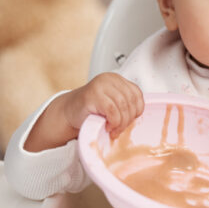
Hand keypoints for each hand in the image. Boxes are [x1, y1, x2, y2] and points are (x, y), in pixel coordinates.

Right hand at [25, 73, 143, 151]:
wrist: (68, 112)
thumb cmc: (91, 109)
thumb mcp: (112, 103)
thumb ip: (125, 103)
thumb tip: (140, 115)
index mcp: (117, 79)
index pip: (137, 94)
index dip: (137, 110)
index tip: (129, 120)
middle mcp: (109, 79)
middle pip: (131, 101)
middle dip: (128, 119)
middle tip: (120, 128)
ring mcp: (100, 85)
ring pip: (123, 106)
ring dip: (121, 123)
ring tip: (114, 129)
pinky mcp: (93, 95)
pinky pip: (112, 111)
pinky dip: (113, 122)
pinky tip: (107, 126)